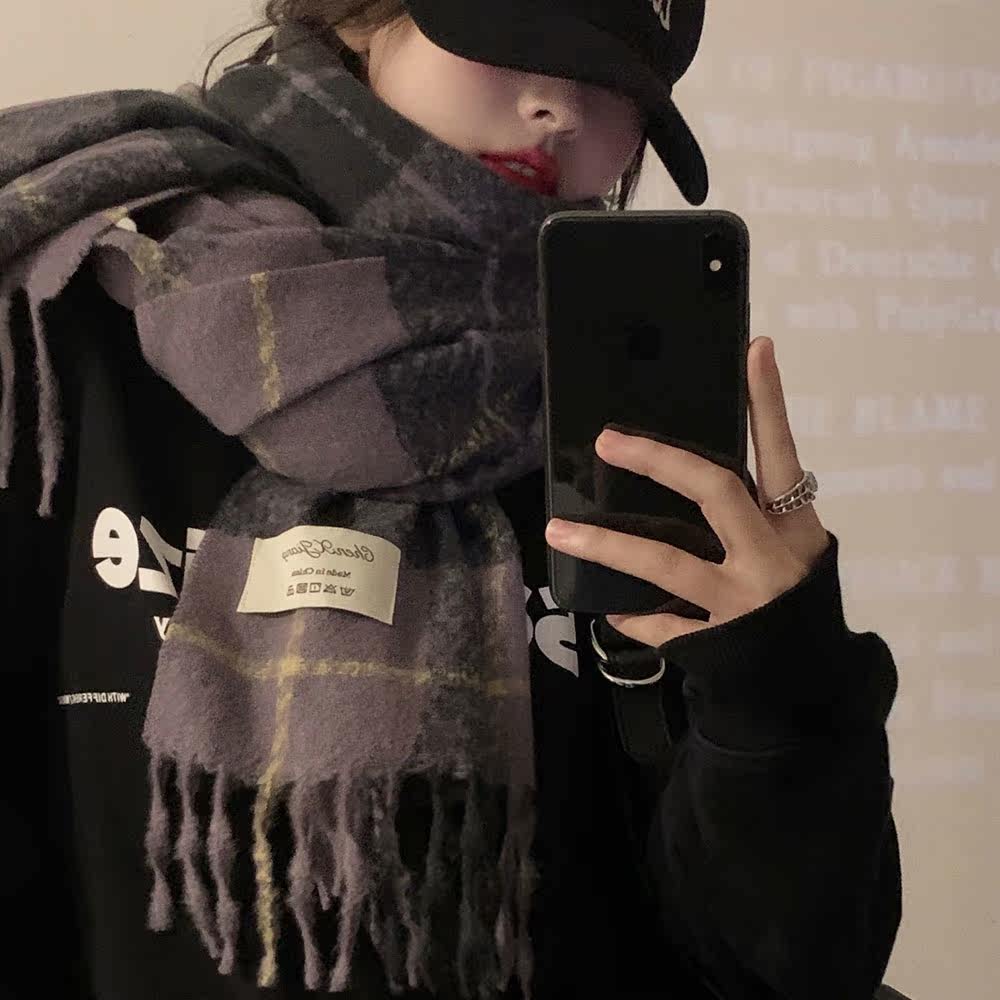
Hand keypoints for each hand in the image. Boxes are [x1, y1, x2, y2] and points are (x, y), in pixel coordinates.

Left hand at [544, 337, 830, 646]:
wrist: (813, 692)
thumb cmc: (798, 607)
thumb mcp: (794, 553)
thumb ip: (757, 515)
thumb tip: (689, 470)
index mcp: (795, 528)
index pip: (781, 452)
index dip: (768, 402)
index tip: (754, 348)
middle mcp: (771, 557)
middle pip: (715, 490)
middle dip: (659, 459)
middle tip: (608, 440)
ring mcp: (741, 602)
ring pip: (665, 560)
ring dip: (606, 544)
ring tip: (559, 527)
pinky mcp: (715, 642)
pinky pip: (660, 621)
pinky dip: (632, 612)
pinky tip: (609, 606)